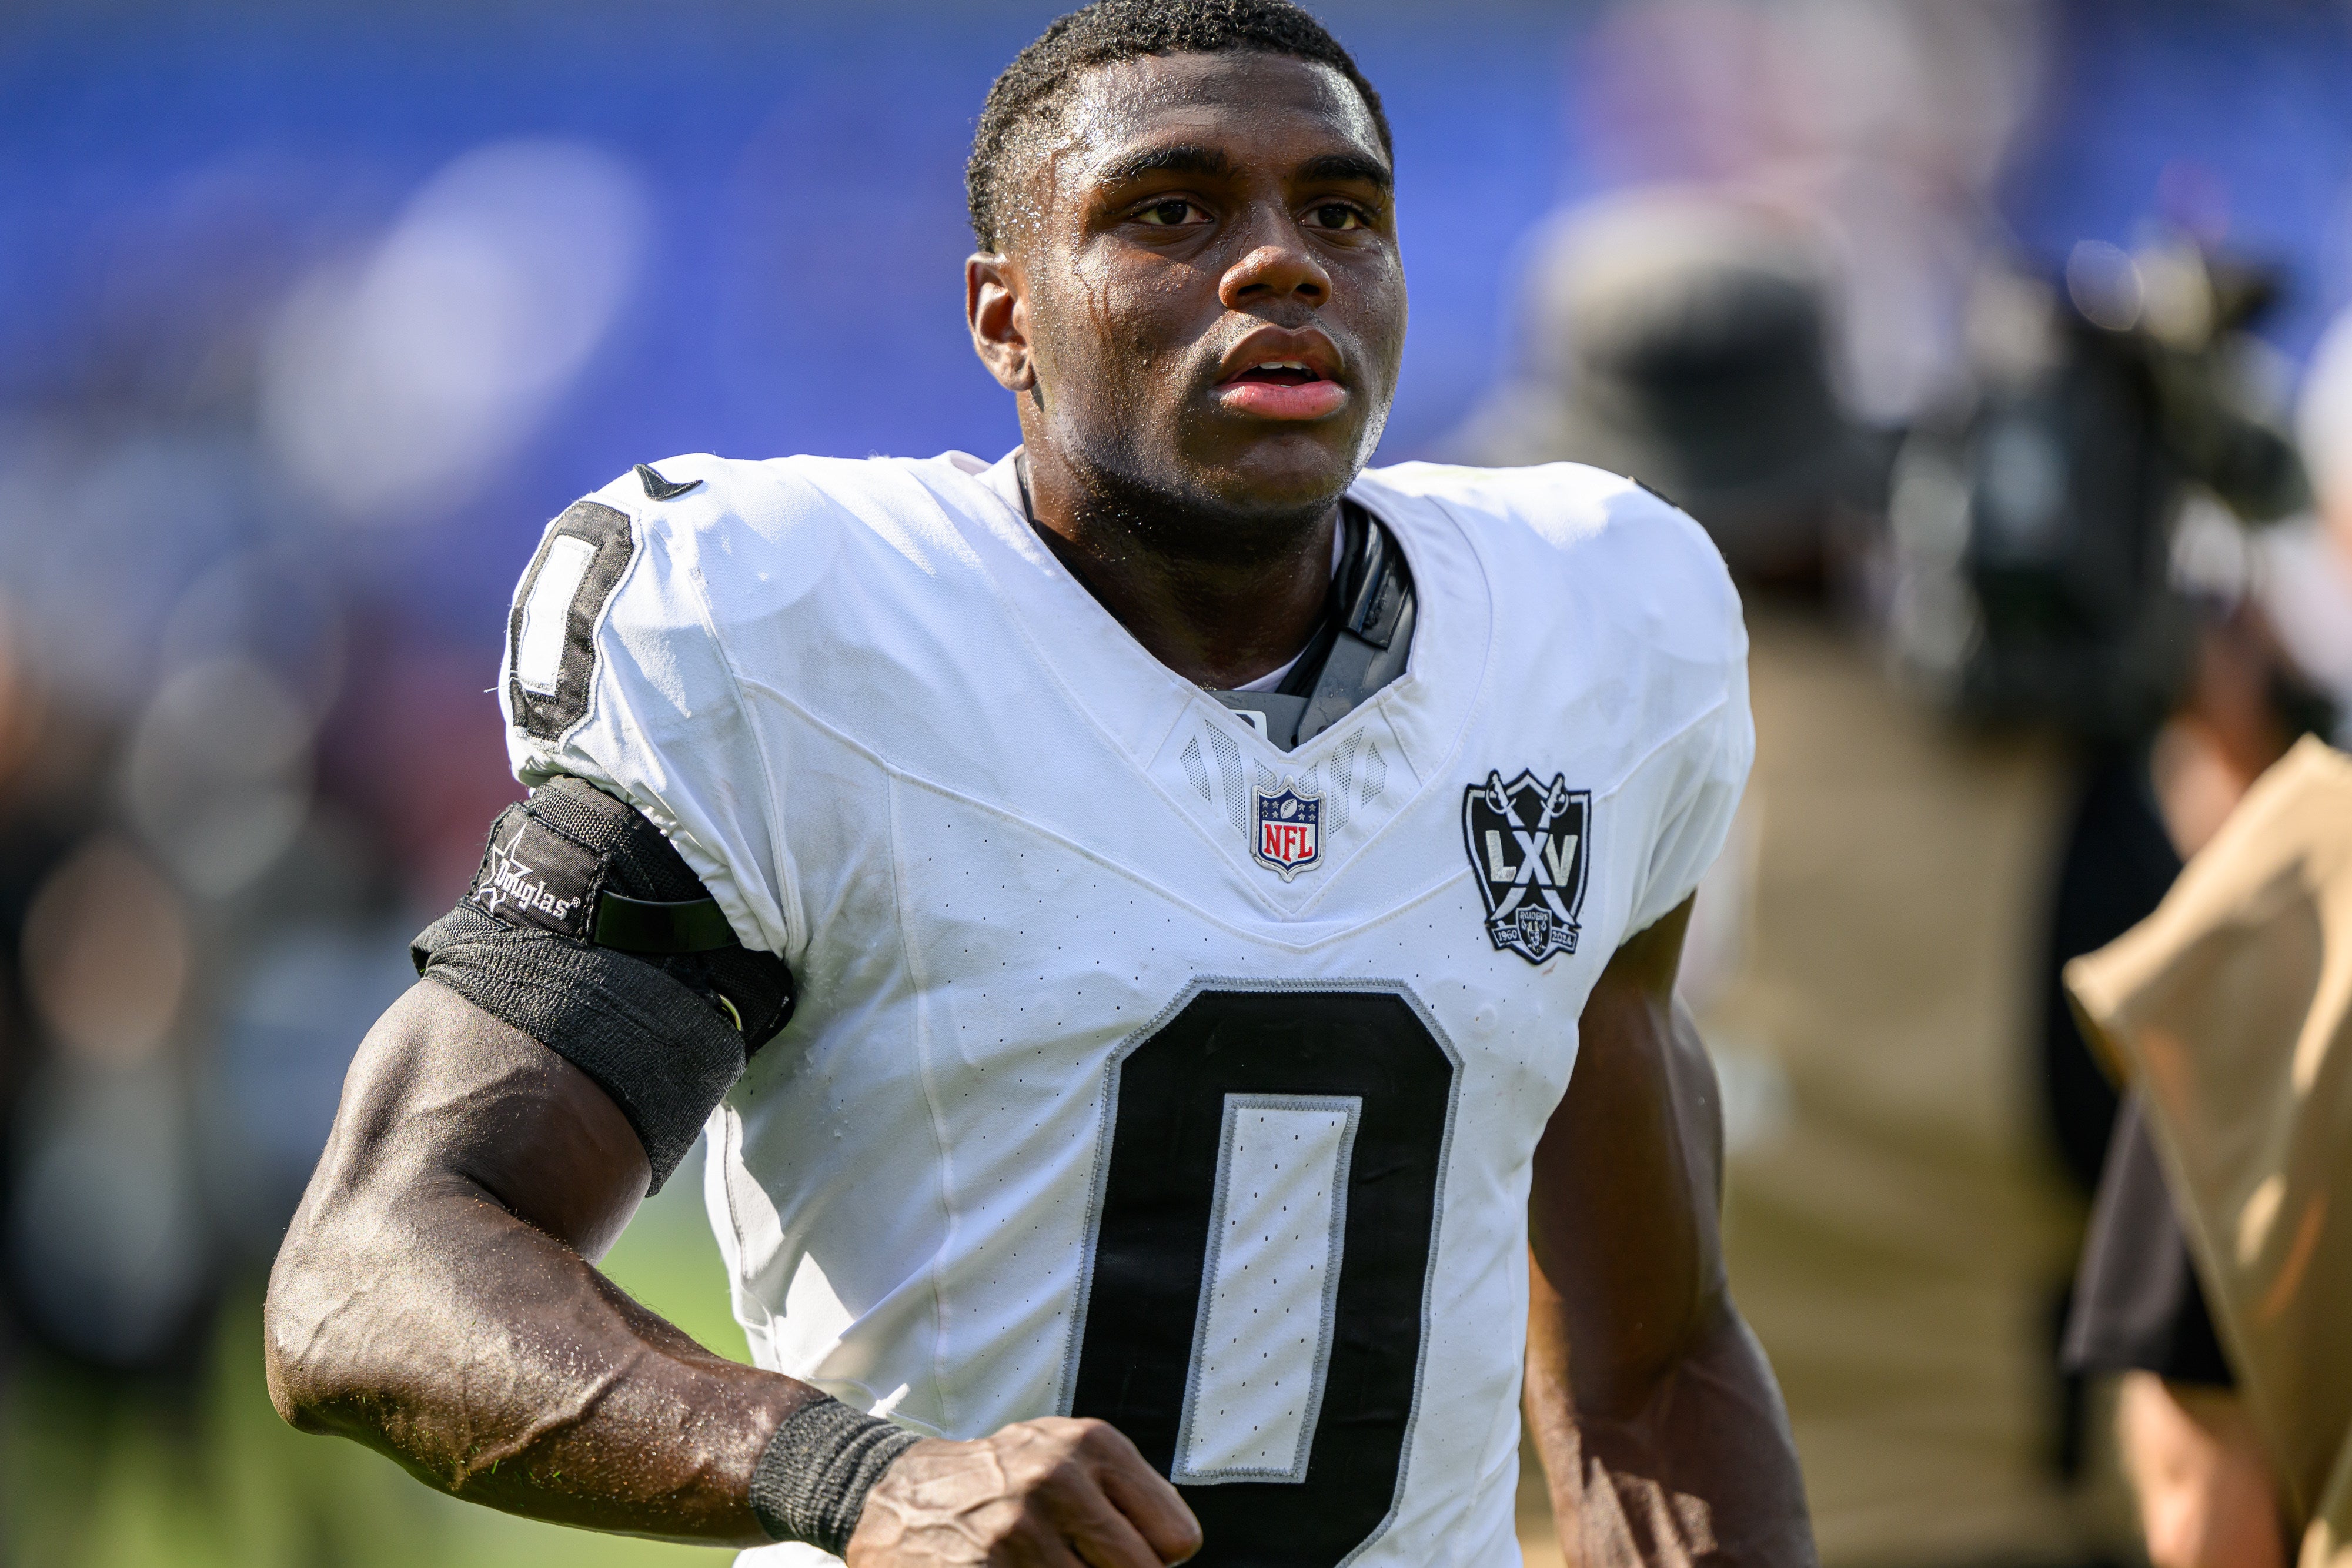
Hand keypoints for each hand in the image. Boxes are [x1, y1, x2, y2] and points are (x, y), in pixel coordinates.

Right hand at [845, 1417, 1200, 1565]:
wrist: (901, 1496)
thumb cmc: (1006, 1481)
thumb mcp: (1071, 1457)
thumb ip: (1131, 1496)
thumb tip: (1178, 1550)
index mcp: (1092, 1446)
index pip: (1176, 1539)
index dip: (1153, 1557)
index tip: (1117, 1552)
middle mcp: (1057, 1479)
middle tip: (1073, 1561)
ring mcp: (1017, 1530)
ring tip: (1038, 1563)